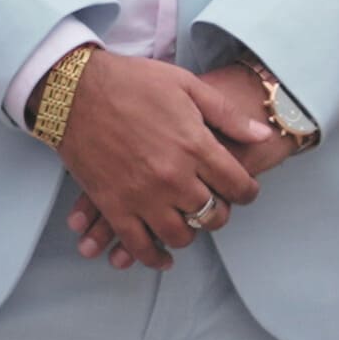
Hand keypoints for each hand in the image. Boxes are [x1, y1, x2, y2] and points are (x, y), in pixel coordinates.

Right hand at [49, 48, 259, 270]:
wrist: (75, 90)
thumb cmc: (131, 82)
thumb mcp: (187, 86)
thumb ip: (227, 116)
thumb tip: (263, 134)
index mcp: (196, 146)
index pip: (238, 186)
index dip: (246, 192)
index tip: (243, 192)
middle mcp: (173, 177)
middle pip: (212, 215)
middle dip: (219, 213)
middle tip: (216, 207)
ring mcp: (142, 195)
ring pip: (180, 235)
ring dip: (190, 234)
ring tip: (189, 224)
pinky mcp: (113, 205)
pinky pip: (138, 244)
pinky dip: (152, 257)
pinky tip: (162, 257)